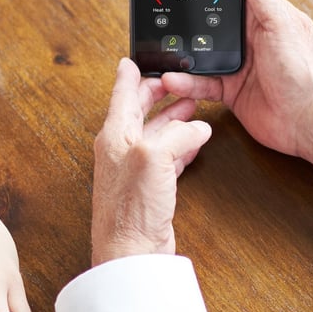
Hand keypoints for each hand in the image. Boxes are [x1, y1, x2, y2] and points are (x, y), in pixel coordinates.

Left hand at [91, 58, 211, 263]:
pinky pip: (167, 156)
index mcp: (114, 134)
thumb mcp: (155, 157)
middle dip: (159, 93)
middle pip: (139, 110)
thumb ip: (178, 135)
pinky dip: (181, 144)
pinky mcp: (150, 188)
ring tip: (190, 104)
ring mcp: (135, 169)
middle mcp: (122, 149)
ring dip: (173, 117)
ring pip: (156, 132)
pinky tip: (194, 141)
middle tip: (173, 78)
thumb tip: (198, 127)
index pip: (122, 93)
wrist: (131, 253)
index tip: (134, 58)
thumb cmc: (131, 209)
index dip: (130, 73)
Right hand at [162, 0, 312, 176]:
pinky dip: (186, 82)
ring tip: (161, 50)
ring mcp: (239, 65)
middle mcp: (250, 39)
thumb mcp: (280, 25)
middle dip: (189, 20)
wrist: (310, 123)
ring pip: (202, 53)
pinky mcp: (231, 90)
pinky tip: (173, 79)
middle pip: (211, 23)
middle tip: (162, 13)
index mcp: (264, 17)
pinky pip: (202, 83)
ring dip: (183, 53)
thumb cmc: (307, 73)